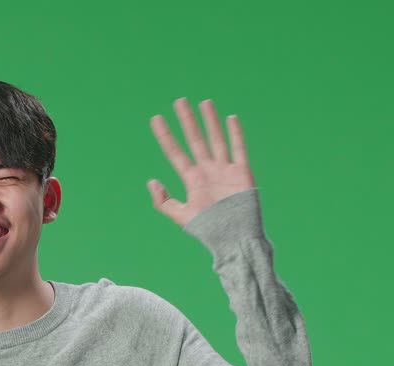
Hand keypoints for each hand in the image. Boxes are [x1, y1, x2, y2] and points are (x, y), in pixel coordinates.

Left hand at [148, 97, 256, 227]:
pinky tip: (229, 118)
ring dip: (210, 121)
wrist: (233, 237)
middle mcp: (207, 171)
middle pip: (195, 140)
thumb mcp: (180, 216)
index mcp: (192, 180)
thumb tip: (151, 181)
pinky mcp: (242, 172)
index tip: (156, 119)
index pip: (175, 153)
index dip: (165, 136)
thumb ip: (163, 201)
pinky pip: (238, 149)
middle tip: (179, 101)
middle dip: (187, 121)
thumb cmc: (207, 229)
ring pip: (216, 139)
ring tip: (204, 102)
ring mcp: (224, 170)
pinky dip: (235, 134)